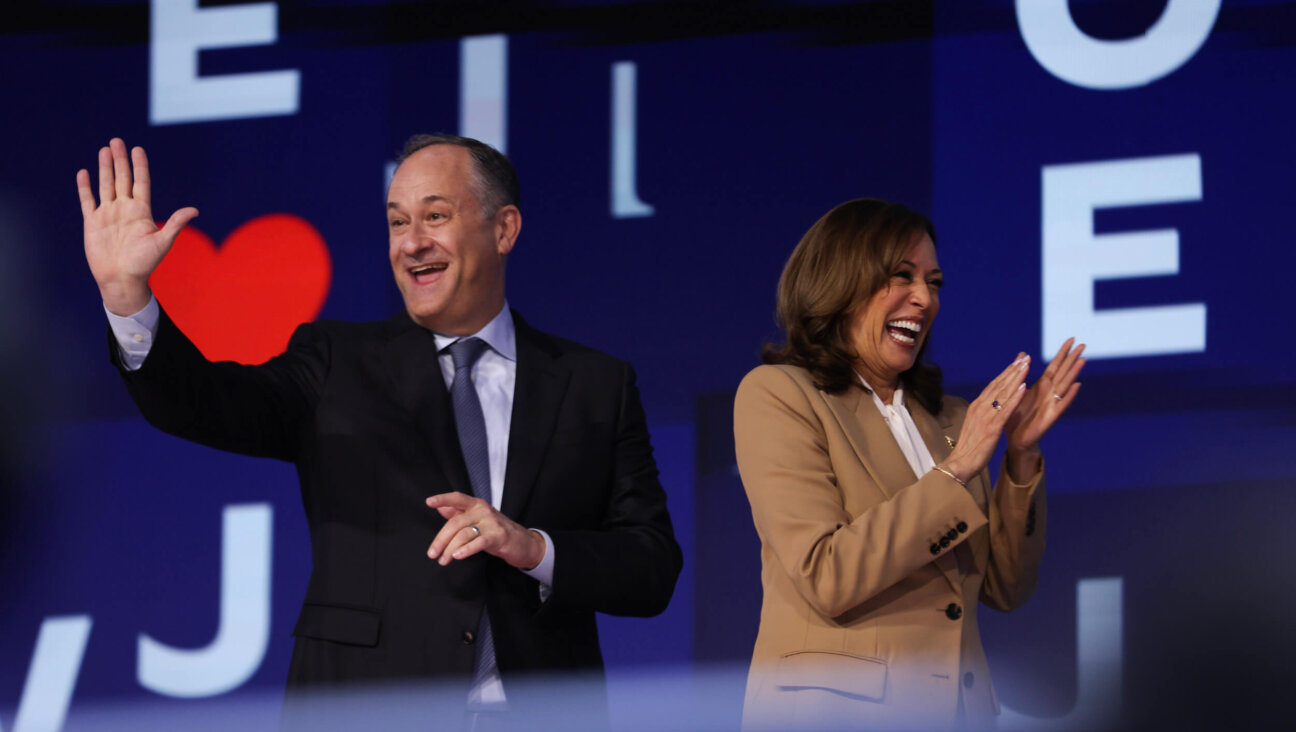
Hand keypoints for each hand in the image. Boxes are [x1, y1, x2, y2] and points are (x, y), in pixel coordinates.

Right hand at [77, 138, 197, 314]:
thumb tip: (195, 210)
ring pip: (105, 185)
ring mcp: (108, 215)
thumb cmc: (144, 263)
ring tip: (104, 150)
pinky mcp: (92, 223)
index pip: (140, 182)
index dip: (139, 166)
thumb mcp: (162, 242)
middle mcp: (124, 209)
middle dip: (120, 160)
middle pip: (122, 178)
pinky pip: (88, 201)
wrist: (122, 280)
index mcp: (141, 211)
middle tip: (117, 141)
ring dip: (104, 168)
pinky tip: (84, 172)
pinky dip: (85, 187)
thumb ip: (175, 223)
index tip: (138, 149)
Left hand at [425, 492, 545, 569]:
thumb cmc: (496, 530)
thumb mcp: (477, 519)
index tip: (429, 502)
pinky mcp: (498, 536)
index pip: (457, 498)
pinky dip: (466, 550)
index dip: (443, 499)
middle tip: (432, 554)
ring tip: (443, 560)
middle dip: (441, 539)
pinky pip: (478, 543)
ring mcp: (492, 523)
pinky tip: (457, 556)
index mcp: (476, 504)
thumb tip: (441, 508)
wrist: (522, 542)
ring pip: (464, 534)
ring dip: (450, 549)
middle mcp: (483, 510)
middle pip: (456, 522)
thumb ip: (459, 513)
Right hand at [940, 353, 1030, 483]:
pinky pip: (1006, 410)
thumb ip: (983, 413)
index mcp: (976, 407)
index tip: (1017, 362)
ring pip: (1003, 393)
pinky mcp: (992, 428)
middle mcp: (980, 408)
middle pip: (999, 384)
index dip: (1006, 372)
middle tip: (1025, 357)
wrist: (959, 464)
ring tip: (1026, 365)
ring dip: (1015, 378)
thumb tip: (990, 405)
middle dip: (1013, 370)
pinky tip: (1024, 387)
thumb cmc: (968, 448)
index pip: (993, 385)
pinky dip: (1015, 397)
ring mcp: (986, 417)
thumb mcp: (975, 425)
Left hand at [1005, 337, 1085, 465]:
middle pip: (1063, 372)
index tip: (1072, 339)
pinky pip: (1061, 405)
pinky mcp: (1050, 418)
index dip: (1062, 353)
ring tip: (1082, 360)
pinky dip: (1069, 396)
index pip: (1055, 366)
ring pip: (1065, 386)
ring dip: (1074, 373)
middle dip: (1072, 359)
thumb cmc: (1018, 416)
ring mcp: (1052, 405)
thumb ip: (1022, 372)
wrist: (1016, 440)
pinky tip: (1077, 387)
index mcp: (1042, 387)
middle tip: (1083, 344)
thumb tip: (1023, 354)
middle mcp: (1050, 394)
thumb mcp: (1018, 391)